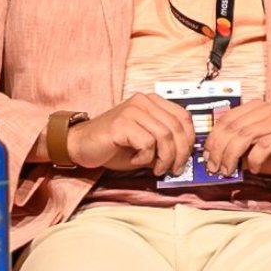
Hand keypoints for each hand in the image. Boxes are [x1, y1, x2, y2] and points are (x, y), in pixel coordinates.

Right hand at [67, 94, 194, 174]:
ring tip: (157, 169)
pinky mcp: (121, 123)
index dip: (190, 139)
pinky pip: (147, 143)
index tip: (186, 158)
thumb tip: (187, 155)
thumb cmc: (115, 145)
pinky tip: (135, 161)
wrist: (80, 145)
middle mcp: (144, 101)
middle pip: (177, 128)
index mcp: (153, 101)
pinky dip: (145, 157)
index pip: (184, 117)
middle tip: (174, 170)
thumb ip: (166, 142)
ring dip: (164, 158)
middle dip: (180, 153)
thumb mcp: (147, 142)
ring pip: (164, 136)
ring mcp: (132, 110)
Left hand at [202, 100, 270, 178]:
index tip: (206, 157)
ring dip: (231, 158)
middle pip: (232, 128)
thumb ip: (237, 144)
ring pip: (243, 137)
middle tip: (215, 169)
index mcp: (256, 107)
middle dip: (219, 151)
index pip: (225, 119)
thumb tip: (212, 156)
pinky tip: (255, 169)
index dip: (212, 139)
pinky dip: (254, 162)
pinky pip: (262, 148)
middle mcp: (267, 110)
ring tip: (229, 171)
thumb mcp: (255, 144)